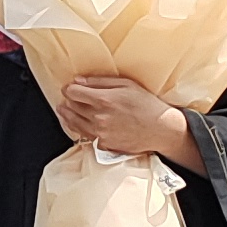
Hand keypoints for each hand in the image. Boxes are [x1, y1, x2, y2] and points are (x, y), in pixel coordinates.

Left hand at [53, 71, 189, 156]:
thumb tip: (77, 81)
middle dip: (69, 100)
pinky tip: (77, 122)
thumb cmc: (146, 104)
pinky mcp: (103, 145)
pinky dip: (77, 127)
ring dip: (68, 114)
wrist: (162, 129)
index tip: (70, 88)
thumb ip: (99, 82)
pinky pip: (83, 135)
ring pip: (73, 122)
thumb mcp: (126, 84)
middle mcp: (99, 117)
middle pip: (71, 106)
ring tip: (65, 109)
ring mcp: (100, 133)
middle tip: (71, 97)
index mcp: (103, 100)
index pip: (72, 93)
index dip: (69, 88)